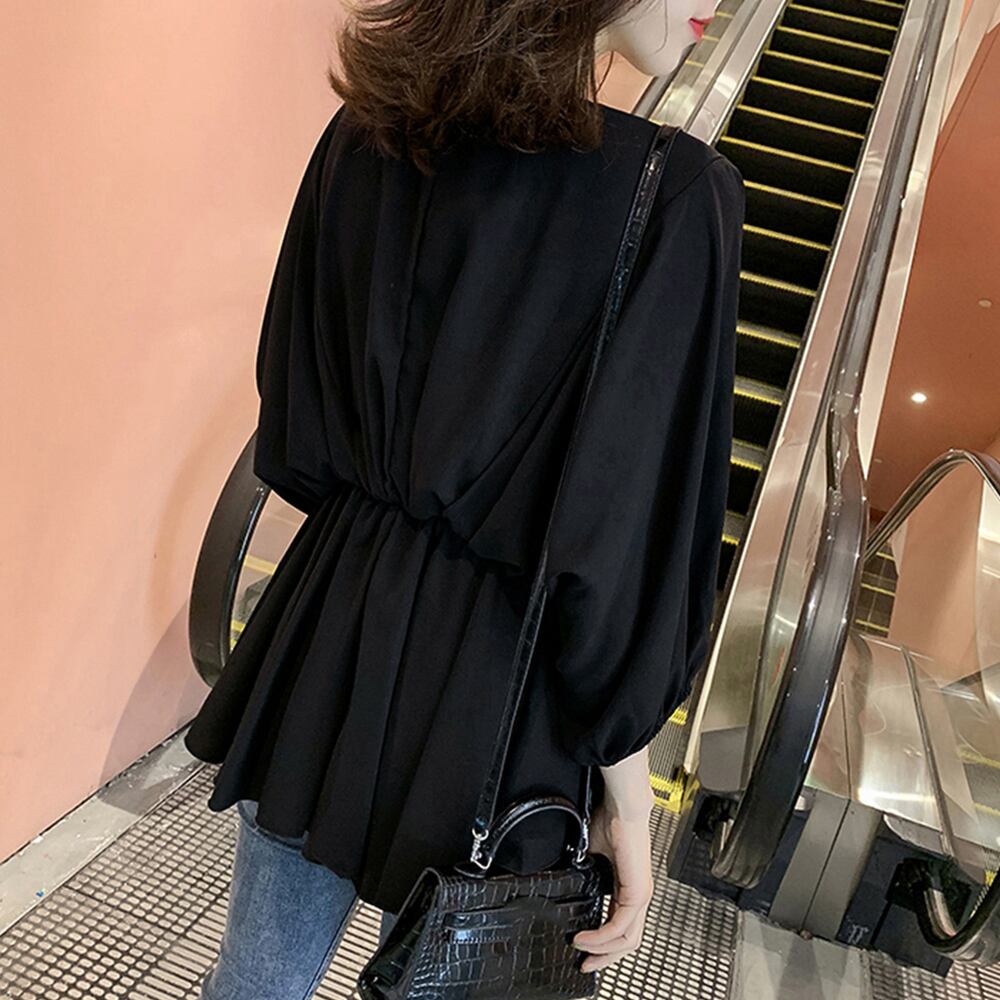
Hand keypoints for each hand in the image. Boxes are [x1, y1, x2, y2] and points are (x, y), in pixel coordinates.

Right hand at [572, 751, 654, 972]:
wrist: (622, 807)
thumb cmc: (610, 821)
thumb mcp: (592, 854)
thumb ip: (585, 872)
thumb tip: (569, 879)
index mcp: (628, 887)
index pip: (621, 926)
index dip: (603, 942)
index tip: (582, 947)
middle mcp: (638, 896)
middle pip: (628, 942)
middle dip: (604, 957)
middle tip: (585, 964)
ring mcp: (640, 896)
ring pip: (627, 940)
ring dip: (603, 951)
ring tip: (581, 950)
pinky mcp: (637, 894)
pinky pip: (620, 927)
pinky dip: (601, 937)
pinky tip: (586, 937)